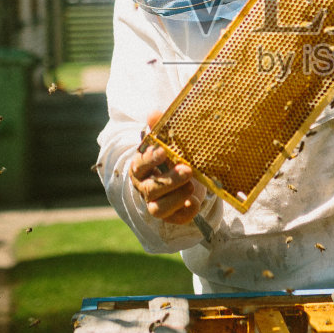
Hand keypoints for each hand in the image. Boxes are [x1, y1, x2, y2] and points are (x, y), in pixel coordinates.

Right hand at [129, 110, 206, 225]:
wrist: (181, 177)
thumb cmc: (170, 157)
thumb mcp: (166, 142)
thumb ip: (159, 128)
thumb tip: (153, 113)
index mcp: (140, 168)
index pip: (139, 165)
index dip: (150, 160)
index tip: (164, 152)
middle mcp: (144, 188)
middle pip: (150, 189)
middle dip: (170, 180)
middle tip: (187, 170)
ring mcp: (155, 204)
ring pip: (158, 209)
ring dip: (175, 198)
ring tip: (191, 186)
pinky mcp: (170, 216)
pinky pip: (176, 219)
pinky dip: (185, 212)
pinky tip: (194, 202)